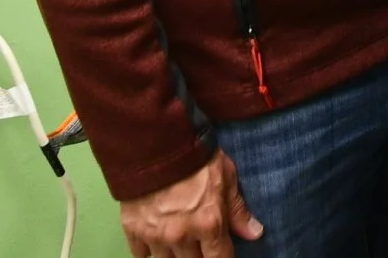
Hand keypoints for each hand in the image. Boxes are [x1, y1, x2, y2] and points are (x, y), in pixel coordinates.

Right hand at [119, 150, 259, 257]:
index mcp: (208, 224)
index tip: (221, 252)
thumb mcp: (225, 176)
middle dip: (200, 255)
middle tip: (201, 241)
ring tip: (180, 239)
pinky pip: (142, 255)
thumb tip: (254, 234)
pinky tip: (157, 238)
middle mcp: (182, 237)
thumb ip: (237, 209)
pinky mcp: (133, 230)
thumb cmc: (196, 156)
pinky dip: (150, 250)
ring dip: (176, 253)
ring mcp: (155, 236)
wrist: (154, 141)